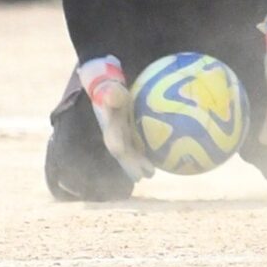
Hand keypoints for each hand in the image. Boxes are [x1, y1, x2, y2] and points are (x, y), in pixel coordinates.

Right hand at [79, 56, 152, 181]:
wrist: (108, 92)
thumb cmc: (113, 89)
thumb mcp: (112, 89)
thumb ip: (112, 94)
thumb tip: (112, 94)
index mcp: (109, 127)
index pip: (114, 141)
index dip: (120, 150)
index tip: (126, 157)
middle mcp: (114, 136)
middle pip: (123, 154)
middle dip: (131, 165)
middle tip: (143, 176)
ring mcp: (121, 138)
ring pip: (130, 154)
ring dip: (139, 164)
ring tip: (151, 174)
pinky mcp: (128, 137)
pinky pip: (137, 148)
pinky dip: (145, 156)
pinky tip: (157, 161)